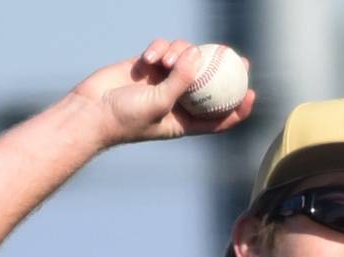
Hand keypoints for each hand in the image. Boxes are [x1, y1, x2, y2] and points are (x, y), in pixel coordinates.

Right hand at [71, 38, 255, 146]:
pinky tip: (150, 56)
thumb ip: (181, 81)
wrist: (92, 110)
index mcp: (185, 121)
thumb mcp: (159, 104)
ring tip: (164, 61)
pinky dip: (160, 49)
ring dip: (180, 54)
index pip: (218, 118)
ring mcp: (163, 81)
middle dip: (225, 71)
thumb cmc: (125, 118)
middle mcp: (177, 101)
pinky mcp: (149, 65)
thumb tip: (198, 55)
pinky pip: (165, 49)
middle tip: (239, 59)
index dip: (237, 108)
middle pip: (209, 84)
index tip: (251, 94)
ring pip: (187, 59)